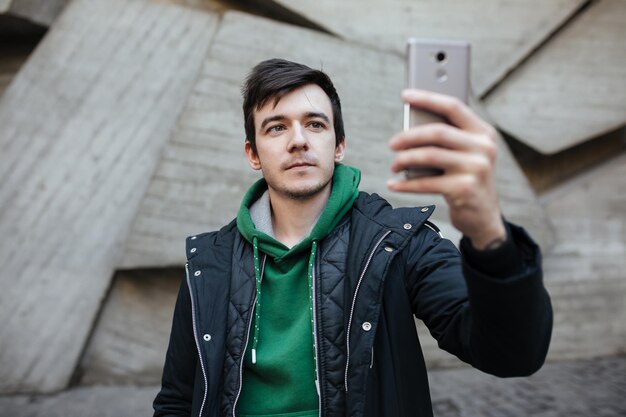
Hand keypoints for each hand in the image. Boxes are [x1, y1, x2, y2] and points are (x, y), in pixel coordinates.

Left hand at [387, 89, 505, 249]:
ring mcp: (476, 168)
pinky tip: (394, 184)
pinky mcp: (464, 189)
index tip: (405, 95)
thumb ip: (447, 139)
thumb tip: (410, 127)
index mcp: (483, 133)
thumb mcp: (464, 156)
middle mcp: (484, 147)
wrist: (484, 218)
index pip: (453, 107)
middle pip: (437, 132)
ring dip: (405, 160)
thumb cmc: (466, 181)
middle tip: (392, 144)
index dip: (427, 98)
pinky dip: (406, 183)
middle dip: (409, 136)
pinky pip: (426, 182)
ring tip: (393, 166)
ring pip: (429, 155)